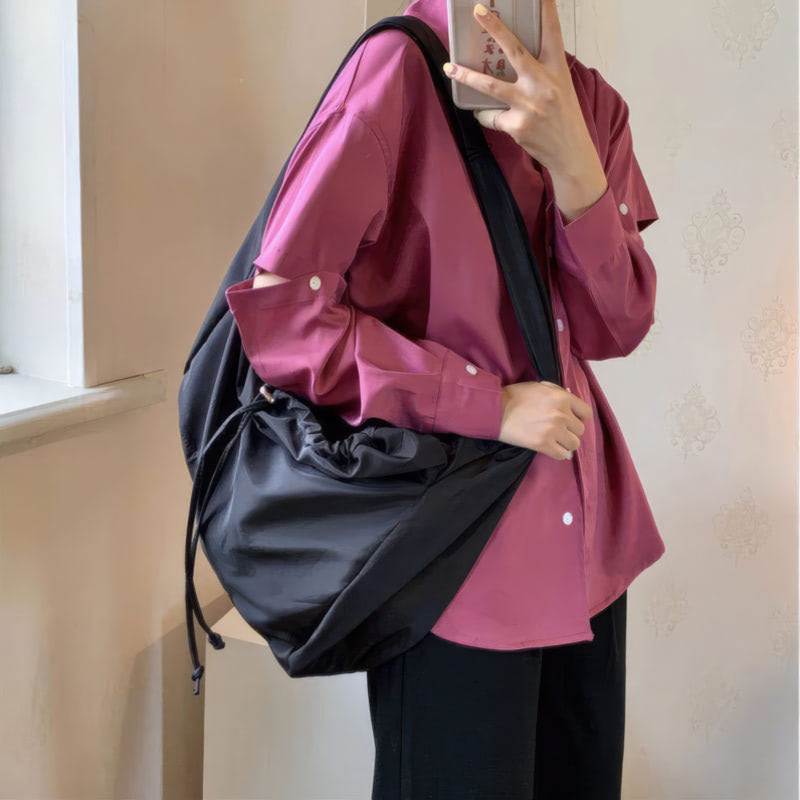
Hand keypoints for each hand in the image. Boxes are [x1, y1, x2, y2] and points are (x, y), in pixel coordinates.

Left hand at [442, 1, 607, 222]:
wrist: (571, 152)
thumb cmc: (563, 116)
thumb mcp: (560, 86)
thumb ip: (541, 69)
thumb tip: (512, 54)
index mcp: (556, 68)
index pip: (551, 30)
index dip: (544, 7)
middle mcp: (543, 83)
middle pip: (515, 50)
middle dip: (495, 27)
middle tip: (478, 10)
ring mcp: (528, 105)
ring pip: (490, 86)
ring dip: (466, 76)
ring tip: (450, 68)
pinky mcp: (516, 125)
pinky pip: (490, 116)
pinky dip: (487, 115)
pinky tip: (492, 117)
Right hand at [498, 380, 592, 458]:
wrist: (496, 410)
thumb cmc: (516, 396)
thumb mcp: (540, 387)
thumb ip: (558, 392)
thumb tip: (571, 396)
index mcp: (562, 398)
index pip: (586, 413)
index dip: (579, 417)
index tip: (571, 419)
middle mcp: (561, 414)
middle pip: (580, 430)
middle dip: (570, 430)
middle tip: (558, 429)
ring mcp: (553, 431)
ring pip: (574, 444)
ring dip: (566, 443)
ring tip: (555, 440)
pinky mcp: (543, 445)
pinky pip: (562, 455)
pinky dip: (558, 453)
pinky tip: (551, 448)